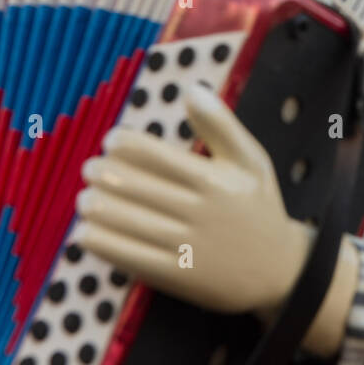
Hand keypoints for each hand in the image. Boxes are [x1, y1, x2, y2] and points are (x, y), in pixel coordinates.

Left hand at [77, 83, 311, 315]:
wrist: (278, 271)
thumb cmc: (258, 207)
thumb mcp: (251, 161)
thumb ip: (221, 124)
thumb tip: (191, 88)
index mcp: (215, 180)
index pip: (154, 154)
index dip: (122, 144)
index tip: (110, 141)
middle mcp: (200, 212)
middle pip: (133, 187)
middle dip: (102, 174)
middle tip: (91, 169)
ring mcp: (187, 246)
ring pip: (124, 221)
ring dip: (94, 207)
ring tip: (85, 199)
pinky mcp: (176, 276)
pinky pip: (126, 255)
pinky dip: (99, 242)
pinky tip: (86, 232)